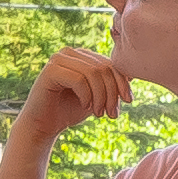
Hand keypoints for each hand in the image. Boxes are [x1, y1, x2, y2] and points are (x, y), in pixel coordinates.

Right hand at [12, 48, 128, 141]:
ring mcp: (59, 59)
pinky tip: (85, 106)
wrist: (44, 125)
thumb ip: (111, 84)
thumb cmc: (70, 110)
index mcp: (82, 55)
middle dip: (112, 92)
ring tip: (99, 113)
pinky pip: (79, 80)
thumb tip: (133, 74)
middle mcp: (70, 52)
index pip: (110, 63)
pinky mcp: (51, 70)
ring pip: (93, 73)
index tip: (128, 101)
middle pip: (104, 68)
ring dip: (101, 97)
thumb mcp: (97, 96)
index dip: (122, 82)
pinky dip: (86, 96)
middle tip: (112, 114)